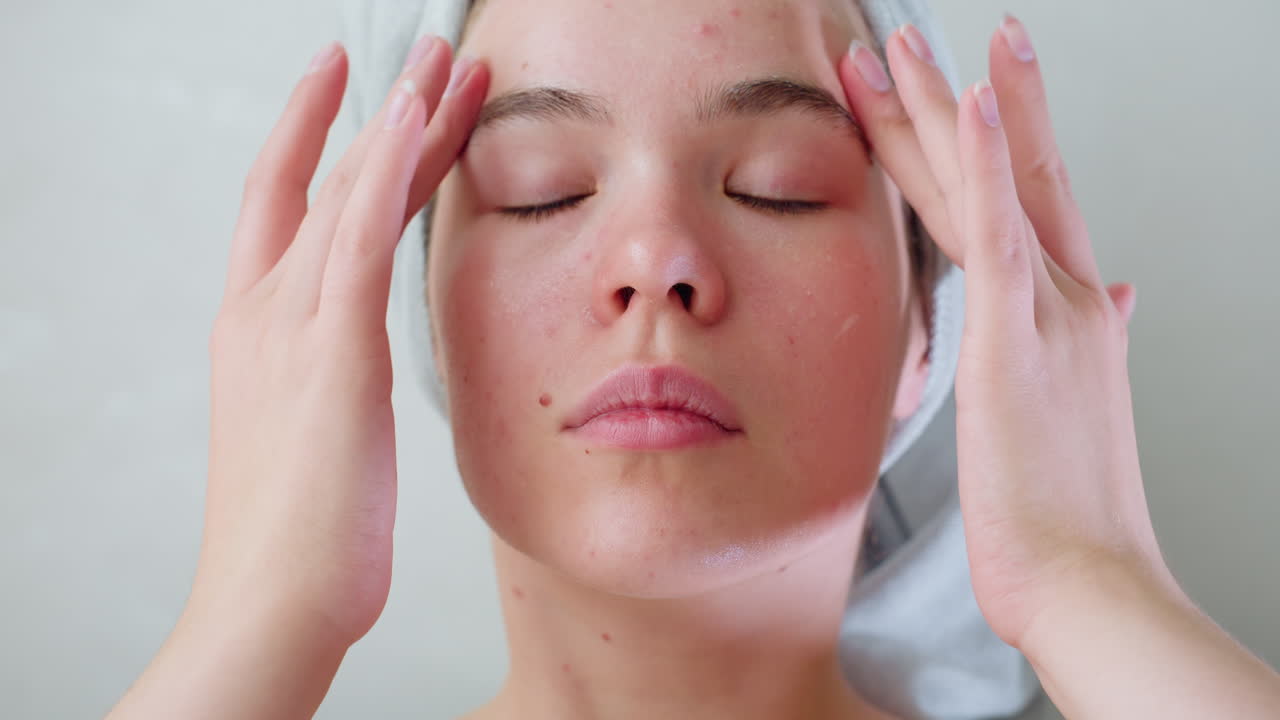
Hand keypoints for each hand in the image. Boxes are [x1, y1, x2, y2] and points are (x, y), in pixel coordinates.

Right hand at [193, 38, 486, 646]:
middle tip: (427, 50)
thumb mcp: (320, 434)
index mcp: (259, 331)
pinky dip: (383, 174)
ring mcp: (289, 328)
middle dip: (380, 112)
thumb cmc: (305, 534)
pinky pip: (359, 240)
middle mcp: (264, 313)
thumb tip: (363, 360)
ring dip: (397, 119)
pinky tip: (412, 118)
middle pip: (327, 184)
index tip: (353, 88)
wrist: (275, 602)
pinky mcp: (330, 354)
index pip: (287, 207)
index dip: (316, 139)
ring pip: (347, 196)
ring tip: (442, 57)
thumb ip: (335, 379)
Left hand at [838, 16, 1179, 649]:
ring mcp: (1045, 312)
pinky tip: (977, 103)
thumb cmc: (1066, 517)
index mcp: (1067, 316)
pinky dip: (991, 163)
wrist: (1088, 583)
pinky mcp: (1017, 339)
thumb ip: (1092, 343)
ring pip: (989, 186)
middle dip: (958, 101)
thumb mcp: (1078, 413)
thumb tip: (1115, 299)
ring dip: (949, 108)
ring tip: (910, 46)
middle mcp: (1064, 298)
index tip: (969, 91)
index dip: (993, 143)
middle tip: (921, 41)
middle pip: (1006, 175)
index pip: (1020, 206)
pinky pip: (998, 233)